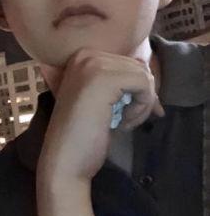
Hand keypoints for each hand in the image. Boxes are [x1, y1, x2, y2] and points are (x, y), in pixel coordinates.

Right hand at [38, 48, 163, 183]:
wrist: (65, 160)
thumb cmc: (83, 134)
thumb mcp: (101, 99)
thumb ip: (120, 81)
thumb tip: (150, 71)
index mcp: (80, 57)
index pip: (128, 62)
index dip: (135, 90)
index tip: (125, 112)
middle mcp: (84, 55)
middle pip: (137, 67)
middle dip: (139, 97)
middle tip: (121, 120)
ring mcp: (92, 64)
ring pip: (143, 75)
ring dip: (141, 104)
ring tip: (120, 122)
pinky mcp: (104, 78)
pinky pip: (143, 83)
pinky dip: (141, 107)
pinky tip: (122, 123)